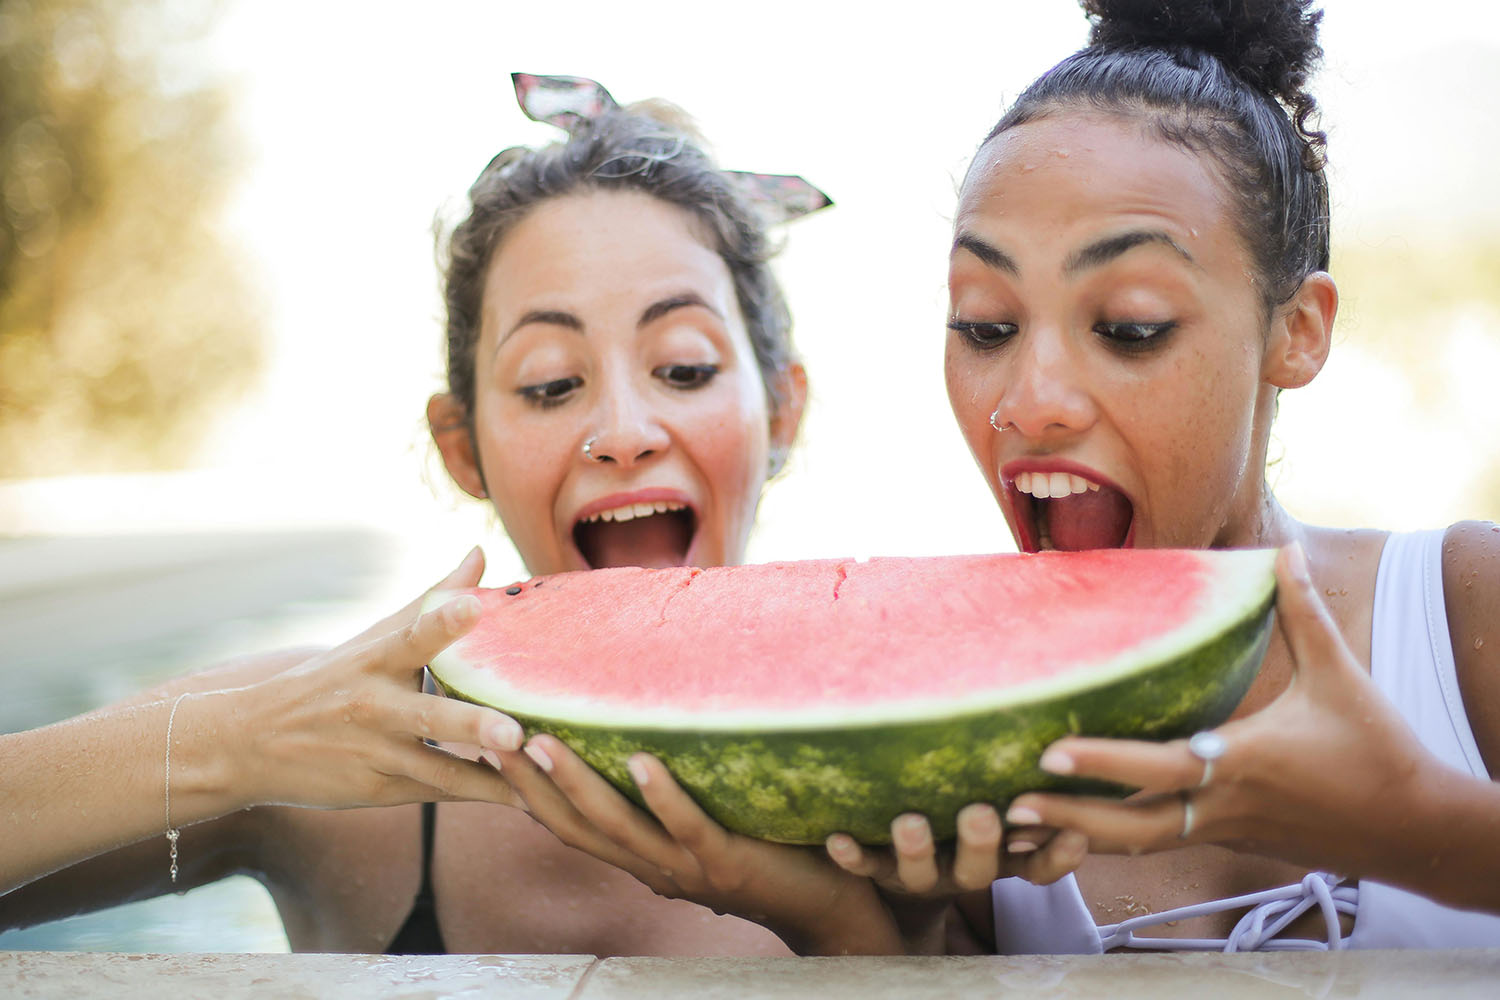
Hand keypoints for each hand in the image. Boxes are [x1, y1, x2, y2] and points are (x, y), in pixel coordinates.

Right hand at [212, 547, 525, 810]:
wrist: (251, 742)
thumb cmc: (333, 680)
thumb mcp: (374, 637)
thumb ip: (433, 599)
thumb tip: (481, 552)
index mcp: (378, 660)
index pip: (412, 635)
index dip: (443, 621)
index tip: (475, 607)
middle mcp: (377, 707)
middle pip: (431, 716)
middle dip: (474, 725)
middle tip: (516, 731)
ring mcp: (379, 753)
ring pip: (440, 769)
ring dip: (490, 778)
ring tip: (539, 783)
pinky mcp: (382, 791)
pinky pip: (440, 793)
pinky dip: (480, 795)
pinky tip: (527, 799)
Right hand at [491, 735, 903, 954]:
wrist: (834, 910)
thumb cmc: (775, 856)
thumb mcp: (710, 830)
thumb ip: (676, 801)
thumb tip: (645, 739)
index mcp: (646, 860)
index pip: (572, 827)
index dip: (528, 793)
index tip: (492, 747)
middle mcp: (656, 868)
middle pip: (579, 827)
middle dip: (534, 785)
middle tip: (495, 737)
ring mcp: (690, 867)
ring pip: (620, 827)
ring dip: (579, 785)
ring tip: (543, 742)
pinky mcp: (729, 860)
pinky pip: (688, 826)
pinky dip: (662, 795)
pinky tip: (641, 760)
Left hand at [823, 807, 1087, 951]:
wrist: (905, 886)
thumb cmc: (964, 823)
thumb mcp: (1001, 812)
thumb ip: (1021, 783)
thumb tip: (1052, 722)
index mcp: (1000, 857)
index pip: (1038, 864)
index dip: (1058, 855)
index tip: (1076, 834)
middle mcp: (963, 870)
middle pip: (977, 869)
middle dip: (980, 842)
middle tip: (980, 814)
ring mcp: (921, 875)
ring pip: (919, 872)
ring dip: (916, 849)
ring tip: (909, 822)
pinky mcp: (880, 871)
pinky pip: (865, 866)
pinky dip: (853, 855)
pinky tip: (837, 839)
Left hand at [1002, 544, 1441, 876]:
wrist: (1415, 828)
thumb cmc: (1377, 748)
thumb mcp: (1341, 676)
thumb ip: (1304, 613)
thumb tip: (1284, 551)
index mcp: (1242, 762)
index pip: (1160, 768)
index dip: (1103, 763)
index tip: (1049, 753)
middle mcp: (1222, 804)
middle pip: (1132, 828)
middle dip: (1069, 821)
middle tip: (1008, 805)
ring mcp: (1223, 831)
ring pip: (1140, 845)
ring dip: (1080, 838)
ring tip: (1021, 825)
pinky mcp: (1228, 841)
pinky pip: (1160, 845)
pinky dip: (1114, 840)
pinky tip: (1076, 830)